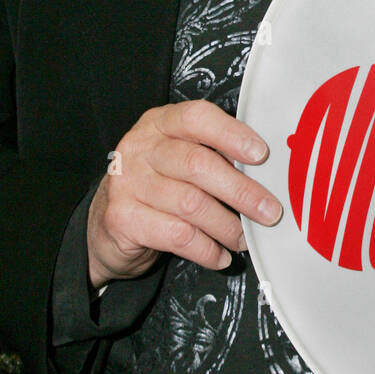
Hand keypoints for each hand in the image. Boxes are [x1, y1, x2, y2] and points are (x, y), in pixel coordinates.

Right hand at [86, 100, 278, 289]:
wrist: (105, 221)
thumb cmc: (157, 184)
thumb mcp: (179, 157)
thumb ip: (213, 154)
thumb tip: (264, 172)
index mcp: (160, 123)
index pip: (196, 117)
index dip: (231, 134)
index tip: (261, 154)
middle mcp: (140, 147)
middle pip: (198, 164)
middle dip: (241, 191)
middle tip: (269, 211)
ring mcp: (127, 182)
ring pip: (191, 204)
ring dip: (227, 226)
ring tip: (243, 238)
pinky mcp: (122, 218)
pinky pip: (177, 235)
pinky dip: (207, 249)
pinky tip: (220, 256)